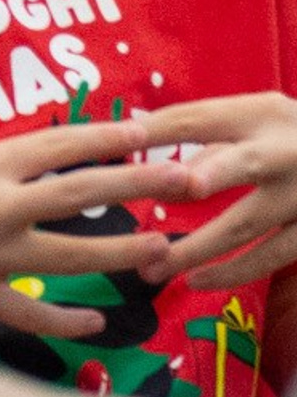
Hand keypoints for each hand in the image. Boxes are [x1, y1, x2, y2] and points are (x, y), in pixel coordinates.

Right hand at [0, 115, 160, 335]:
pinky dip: (71, 316)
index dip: (109, 135)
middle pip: (85, 191)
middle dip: (143, 182)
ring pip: (77, 253)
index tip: (150, 129)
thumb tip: (23, 170)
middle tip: (186, 176)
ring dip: (127, 249)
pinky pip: (39, 310)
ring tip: (164, 248)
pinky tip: (97, 317)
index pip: (59, 143)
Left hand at [133, 93, 296, 287]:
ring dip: (196, 249)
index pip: (199, 118)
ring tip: (152, 267)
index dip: (157, 130)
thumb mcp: (256, 118)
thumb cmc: (289, 135)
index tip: (116, 140)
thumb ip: (210, 138)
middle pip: (236, 164)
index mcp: (261, 115)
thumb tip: (152, 161)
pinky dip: (233, 271)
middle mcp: (285, 153)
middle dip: (196, 177)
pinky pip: (270, 257)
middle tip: (152, 187)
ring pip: (246, 226)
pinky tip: (197, 281)